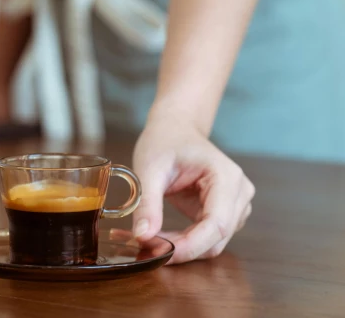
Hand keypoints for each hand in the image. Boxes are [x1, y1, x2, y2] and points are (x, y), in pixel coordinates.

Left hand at [131, 109, 254, 264]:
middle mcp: (239, 192)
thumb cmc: (164, 141)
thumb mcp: (149, 169)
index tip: (161, 253)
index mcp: (226, 177)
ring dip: (183, 246)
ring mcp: (236, 204)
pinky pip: (208, 236)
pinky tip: (161, 233)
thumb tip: (143, 236)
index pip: (217, 224)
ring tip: (150, 236)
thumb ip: (148, 203)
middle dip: (182, 248)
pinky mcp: (226, 212)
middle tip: (147, 247)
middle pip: (217, 238)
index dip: (190, 244)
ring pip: (214, 242)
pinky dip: (185, 241)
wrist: (174, 128)